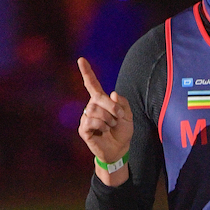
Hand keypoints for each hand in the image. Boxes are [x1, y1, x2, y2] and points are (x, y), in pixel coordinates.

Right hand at [77, 57, 133, 176]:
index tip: (81, 60)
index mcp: (101, 101)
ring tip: (110, 126)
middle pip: (98, 98)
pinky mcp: (83, 129)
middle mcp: (91, 107)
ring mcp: (86, 118)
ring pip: (94, 110)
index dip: (87, 72)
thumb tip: (113, 94)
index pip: (92, 84)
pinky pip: (91, 121)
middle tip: (118, 118)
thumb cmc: (122, 131)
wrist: (120, 149)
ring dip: (107, 119)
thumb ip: (123, 103)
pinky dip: (101, 126)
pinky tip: (103, 131)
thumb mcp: (128, 115)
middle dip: (112, 108)